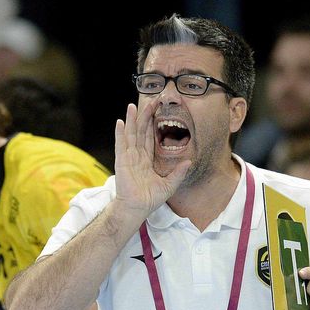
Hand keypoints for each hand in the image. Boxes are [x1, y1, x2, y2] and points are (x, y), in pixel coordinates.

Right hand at [113, 102, 190, 216]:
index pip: (150, 137)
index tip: (158, 110)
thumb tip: (189, 161)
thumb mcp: (169, 184)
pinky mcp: (122, 162)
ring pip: (131, 134)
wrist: (137, 208)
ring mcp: (128, 157)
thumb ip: (178, 172)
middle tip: (151, 101)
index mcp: (147, 159)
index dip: (154, 123)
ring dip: (131, 120)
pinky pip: (121, 145)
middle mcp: (137, 156)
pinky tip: (120, 122)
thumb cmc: (150, 199)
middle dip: (145, 116)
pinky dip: (120, 133)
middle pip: (141, 131)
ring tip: (132, 105)